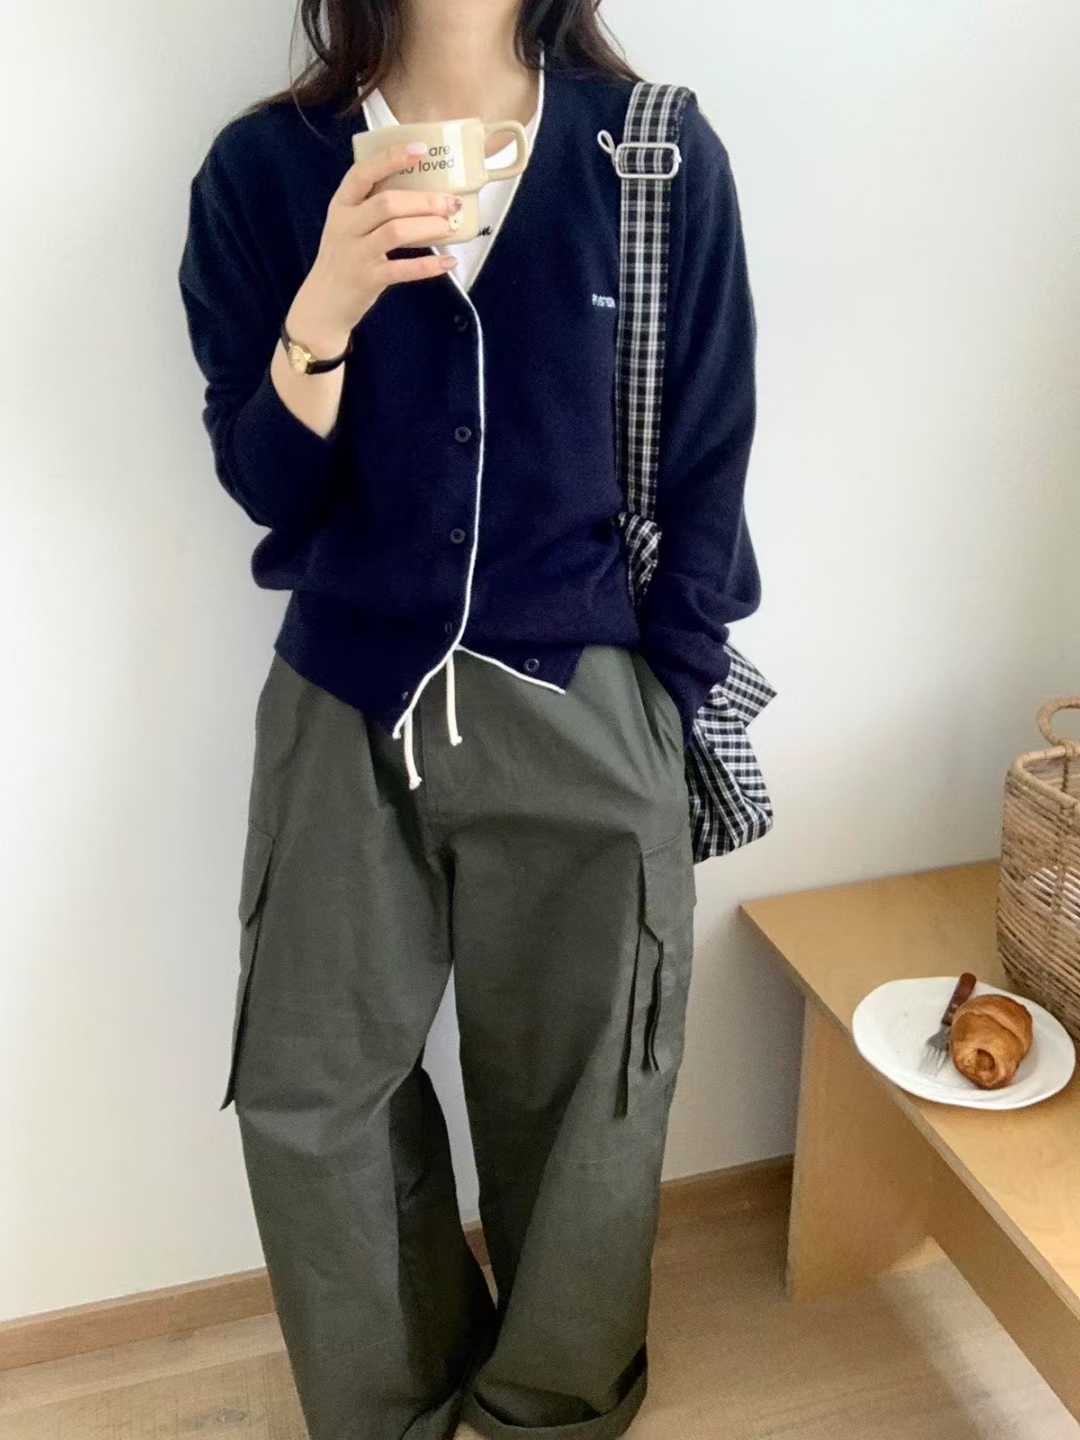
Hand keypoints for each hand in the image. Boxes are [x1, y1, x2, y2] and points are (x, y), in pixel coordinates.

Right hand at [289, 141, 461, 351]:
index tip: (420, 151)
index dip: (391, 159)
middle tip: (451, 203)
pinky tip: (448, 262)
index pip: (363, 172)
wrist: (323, 303)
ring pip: (395, 232)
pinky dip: (428, 266)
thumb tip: (421, 191)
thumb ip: (372, 206)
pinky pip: (402, 269)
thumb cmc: (344, 258)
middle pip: (387, 202)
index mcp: (341, 205)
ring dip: (427, 226)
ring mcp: (355, 253)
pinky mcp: (367, 279)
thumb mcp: (348, 225)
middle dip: (424, 200)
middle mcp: (345, 225)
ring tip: (449, 226)